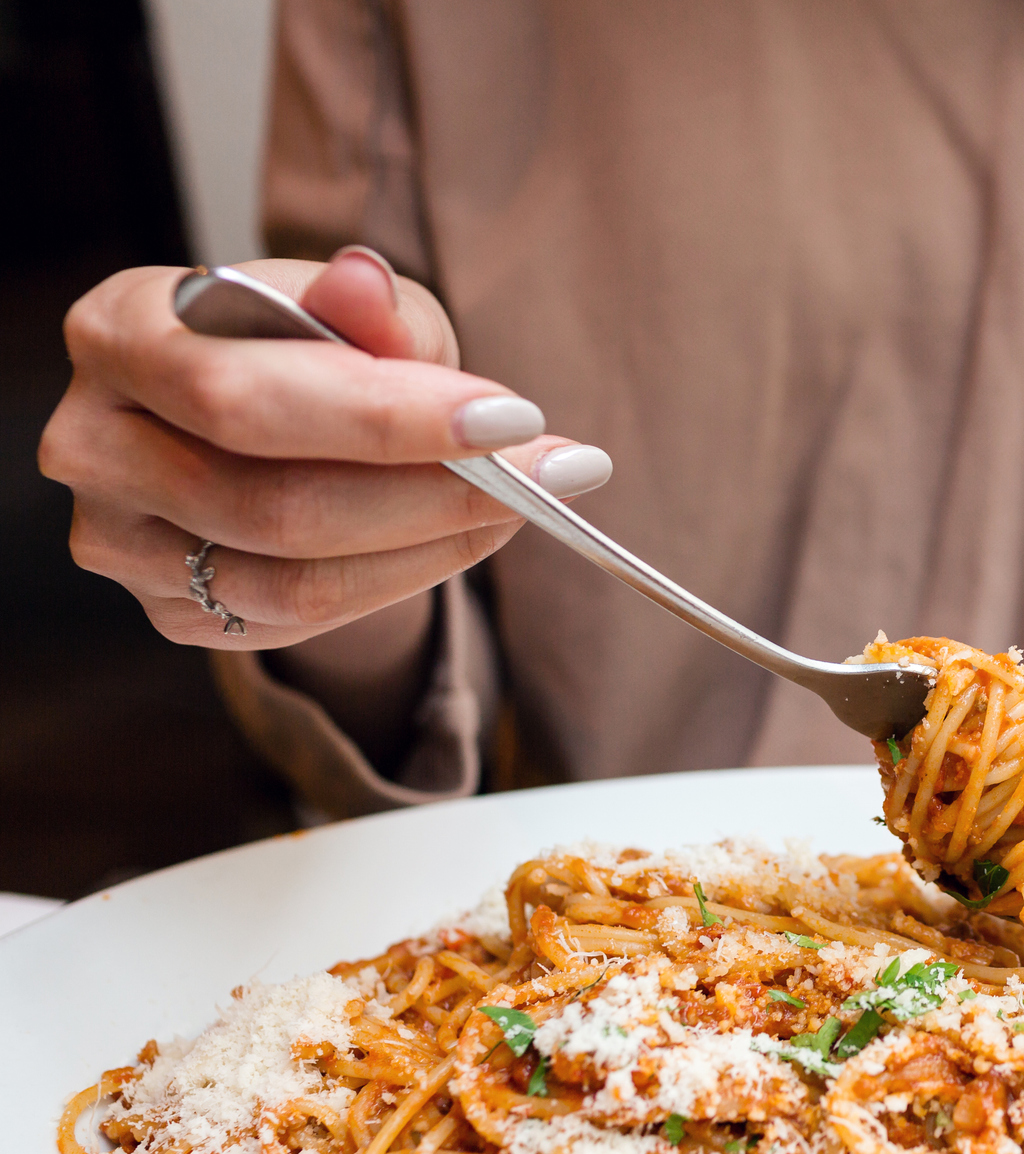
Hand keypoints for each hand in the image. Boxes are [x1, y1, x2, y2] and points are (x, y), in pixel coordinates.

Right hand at [39, 247, 611, 651]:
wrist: (271, 420)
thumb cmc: (304, 346)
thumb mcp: (354, 307)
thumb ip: (368, 308)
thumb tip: (365, 286)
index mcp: (120, 330)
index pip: (244, 393)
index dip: (387, 416)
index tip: (513, 417)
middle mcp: (95, 441)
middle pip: (274, 502)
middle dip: (435, 490)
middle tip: (549, 471)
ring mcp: (123, 540)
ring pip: (296, 576)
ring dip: (435, 544)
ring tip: (523, 502)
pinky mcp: (171, 610)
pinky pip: (302, 617)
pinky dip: (403, 579)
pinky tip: (463, 538)